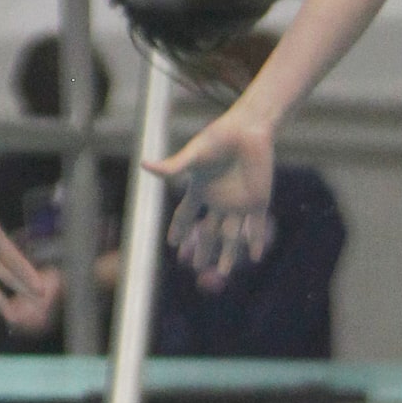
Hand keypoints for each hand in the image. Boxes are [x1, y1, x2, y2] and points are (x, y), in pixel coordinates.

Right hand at [149, 112, 275, 283]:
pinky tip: (255, 257)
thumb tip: (143, 165)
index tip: (172, 245)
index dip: (179, 229)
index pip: (186, 214)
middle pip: (207, 230)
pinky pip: (257, 226)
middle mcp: (218, 199)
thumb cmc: (218, 137)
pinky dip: (256, 242)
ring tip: (222, 273)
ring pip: (231, 235)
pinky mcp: (258, 200)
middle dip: (201, 249)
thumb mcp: (193, 154)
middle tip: (194, 266)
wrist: (248, 129)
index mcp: (201, 189)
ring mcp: (238, 202)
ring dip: (226, 254)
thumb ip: (172, 166)